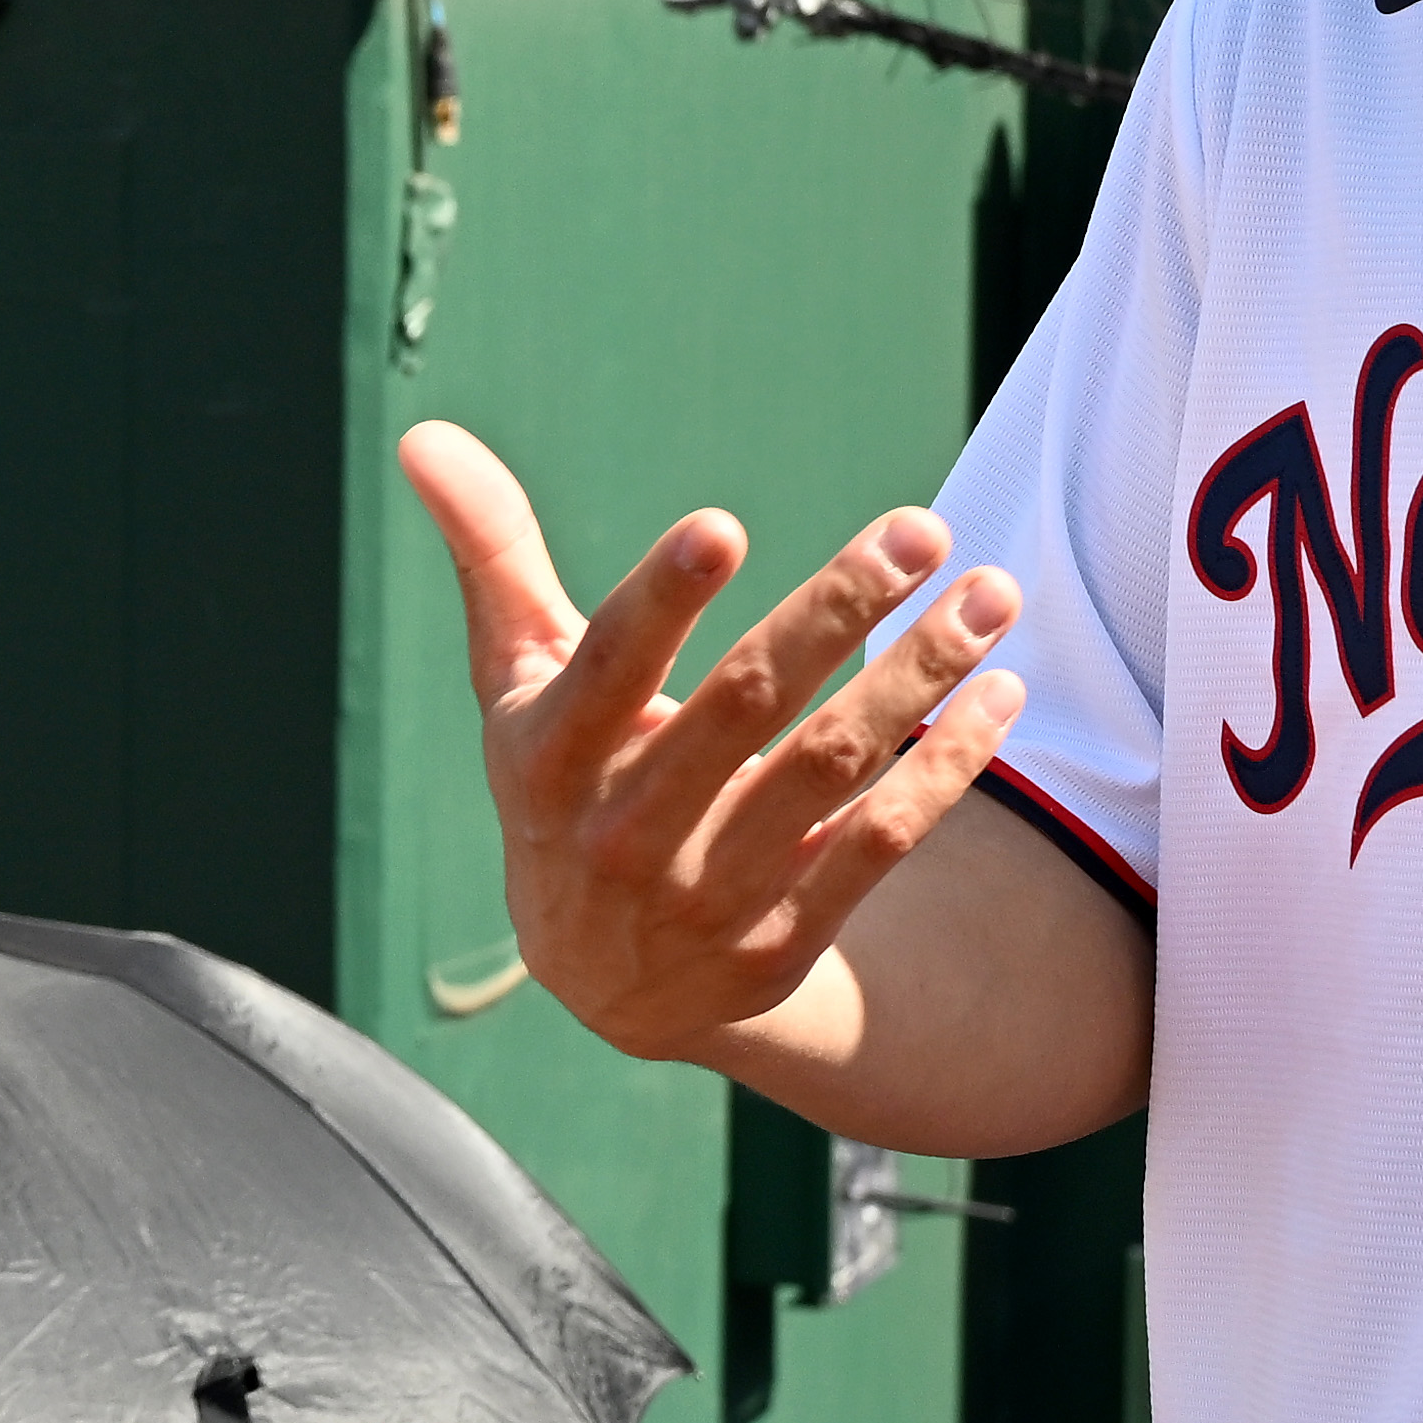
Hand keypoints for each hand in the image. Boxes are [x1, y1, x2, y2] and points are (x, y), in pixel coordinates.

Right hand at [400, 417, 1022, 1065]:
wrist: (610, 986)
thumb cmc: (566, 786)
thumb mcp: (517, 685)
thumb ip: (492, 558)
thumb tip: (422, 436)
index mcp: (551, 758)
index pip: (608, 670)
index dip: (660, 603)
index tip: (722, 528)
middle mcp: (626, 832)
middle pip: (744, 708)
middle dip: (837, 613)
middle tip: (919, 531)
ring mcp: (709, 893)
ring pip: (829, 770)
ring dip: (920, 677)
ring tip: (991, 593)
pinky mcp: (784, 940)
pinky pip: (880, 844)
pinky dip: (945, 768)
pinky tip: (1000, 693)